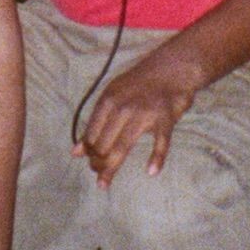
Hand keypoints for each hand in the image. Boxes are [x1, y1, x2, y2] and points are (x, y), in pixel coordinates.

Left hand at [78, 47, 199, 183]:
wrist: (173, 68)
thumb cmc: (140, 84)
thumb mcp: (113, 95)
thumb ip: (95, 122)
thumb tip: (76, 152)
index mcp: (108, 99)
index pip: (91, 132)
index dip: (88, 151)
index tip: (89, 162)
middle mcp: (123, 107)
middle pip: (104, 143)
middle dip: (97, 162)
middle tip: (96, 173)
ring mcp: (145, 113)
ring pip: (123, 146)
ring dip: (111, 167)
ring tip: (103, 182)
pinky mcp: (166, 119)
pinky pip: (161, 142)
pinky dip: (157, 157)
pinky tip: (151, 171)